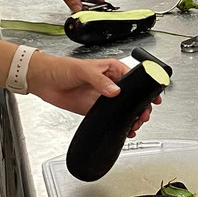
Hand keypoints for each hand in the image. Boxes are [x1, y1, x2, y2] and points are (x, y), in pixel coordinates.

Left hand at [28, 56, 158, 134]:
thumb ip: (100, 81)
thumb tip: (115, 91)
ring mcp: (103, 97)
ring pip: (124, 109)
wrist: (44, 81)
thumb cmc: (61, 68)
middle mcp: (110, 83)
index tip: (153, 97)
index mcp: (112, 69)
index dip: (145, 88)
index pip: (135, 78)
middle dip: (141, 107)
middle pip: (132, 96)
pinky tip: (125, 129)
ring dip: (132, 117)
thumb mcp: (84, 70)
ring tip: (135, 124)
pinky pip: (111, 117)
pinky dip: (120, 124)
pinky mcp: (95, 109)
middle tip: (143, 115)